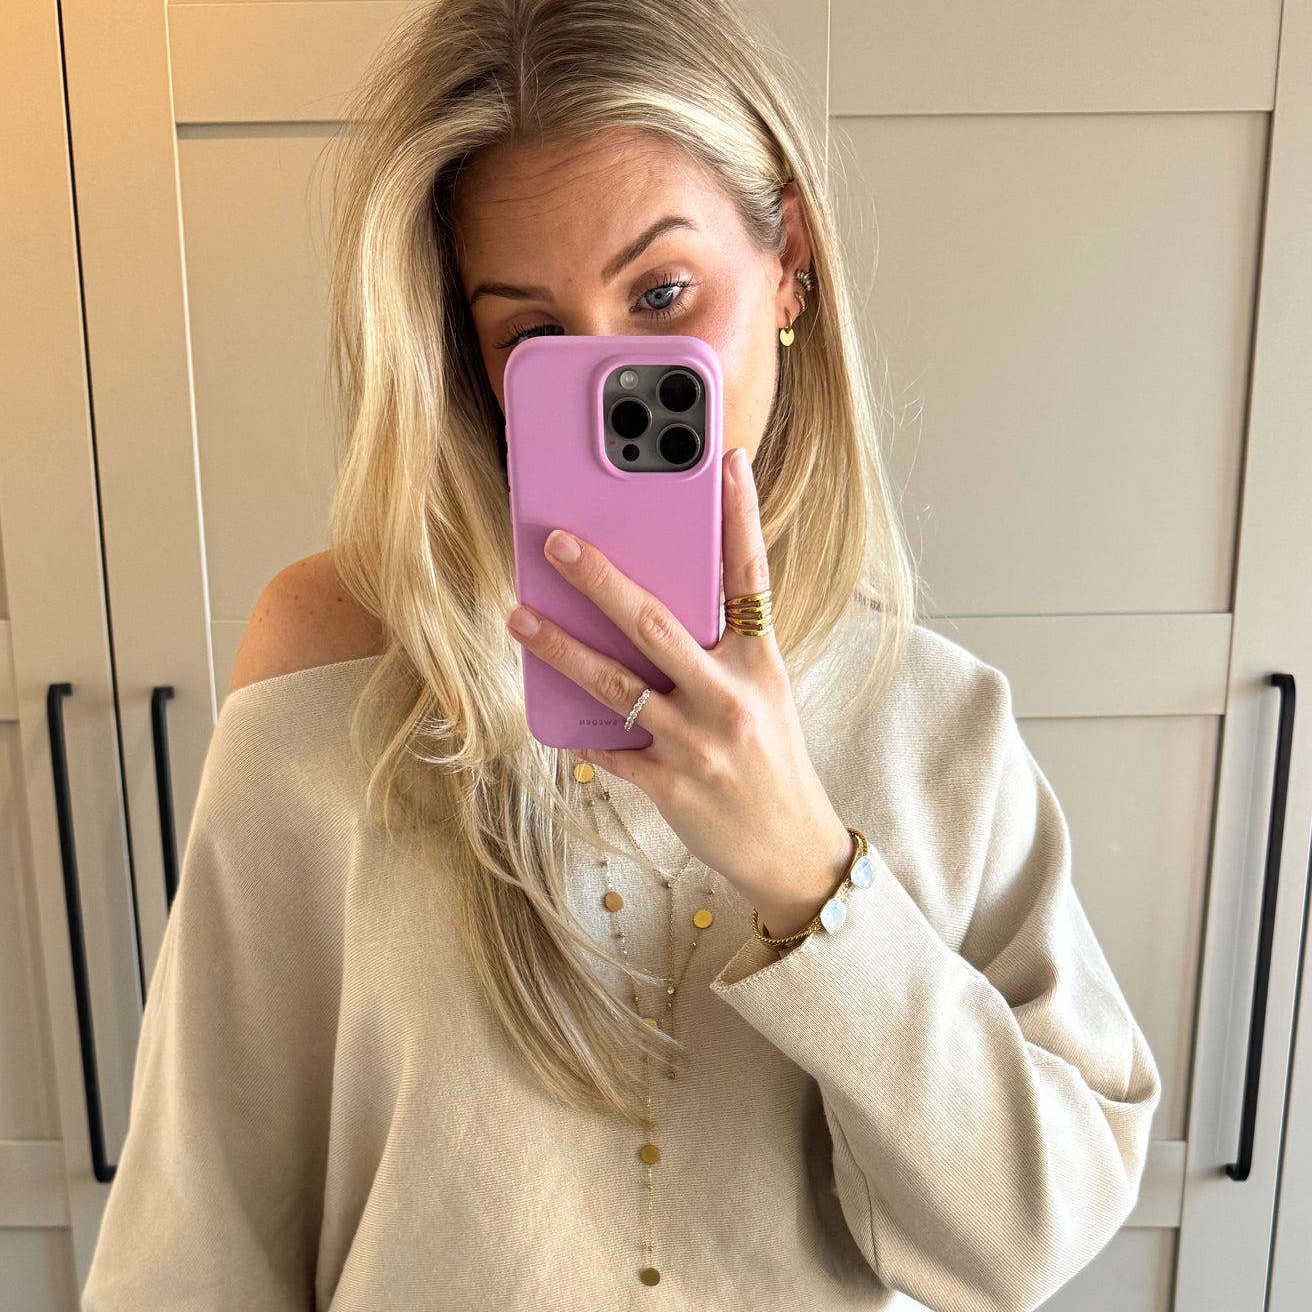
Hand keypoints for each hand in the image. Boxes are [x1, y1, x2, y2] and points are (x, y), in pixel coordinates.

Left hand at [505, 446, 854, 933]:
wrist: (793, 851)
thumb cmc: (773, 767)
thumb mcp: (766, 699)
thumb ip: (721, 654)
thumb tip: (653, 612)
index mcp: (762, 665)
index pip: (751, 577)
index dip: (740, 517)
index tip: (728, 461)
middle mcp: (730, 697)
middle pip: (655, 623)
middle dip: (599, 579)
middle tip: (557, 543)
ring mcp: (698, 743)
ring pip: (615, 684)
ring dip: (559, 648)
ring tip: (519, 619)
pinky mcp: (670, 785)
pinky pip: (611, 749)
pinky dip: (580, 733)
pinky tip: (552, 716)